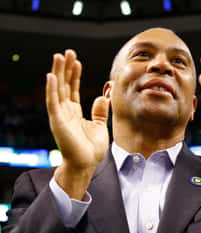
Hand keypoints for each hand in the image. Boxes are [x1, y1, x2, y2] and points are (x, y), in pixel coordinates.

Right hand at [46, 50, 109, 197]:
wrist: (87, 164)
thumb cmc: (92, 149)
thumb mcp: (100, 127)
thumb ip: (100, 112)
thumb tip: (102, 97)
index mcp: (74, 113)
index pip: (72, 89)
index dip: (74, 75)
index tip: (77, 61)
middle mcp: (65, 112)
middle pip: (63, 85)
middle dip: (65, 69)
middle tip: (67, 52)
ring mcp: (60, 116)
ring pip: (57, 90)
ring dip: (57, 73)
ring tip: (59, 57)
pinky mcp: (57, 122)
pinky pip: (53, 103)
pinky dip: (51, 89)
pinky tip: (51, 76)